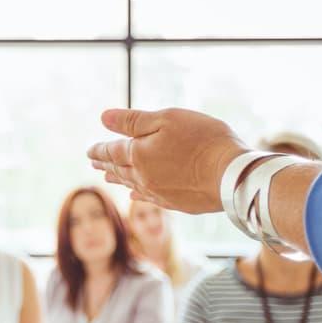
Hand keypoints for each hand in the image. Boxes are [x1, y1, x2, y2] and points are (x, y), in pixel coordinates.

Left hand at [87, 108, 250, 213]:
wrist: (231, 175)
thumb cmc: (203, 140)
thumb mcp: (167, 119)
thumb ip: (133, 121)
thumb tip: (103, 118)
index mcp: (139, 155)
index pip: (112, 151)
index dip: (99, 150)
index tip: (89, 150)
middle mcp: (144, 177)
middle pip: (119, 169)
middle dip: (105, 164)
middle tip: (94, 162)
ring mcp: (160, 193)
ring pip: (132, 184)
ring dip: (118, 179)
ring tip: (108, 177)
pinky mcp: (176, 204)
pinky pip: (149, 198)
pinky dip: (138, 194)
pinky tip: (135, 195)